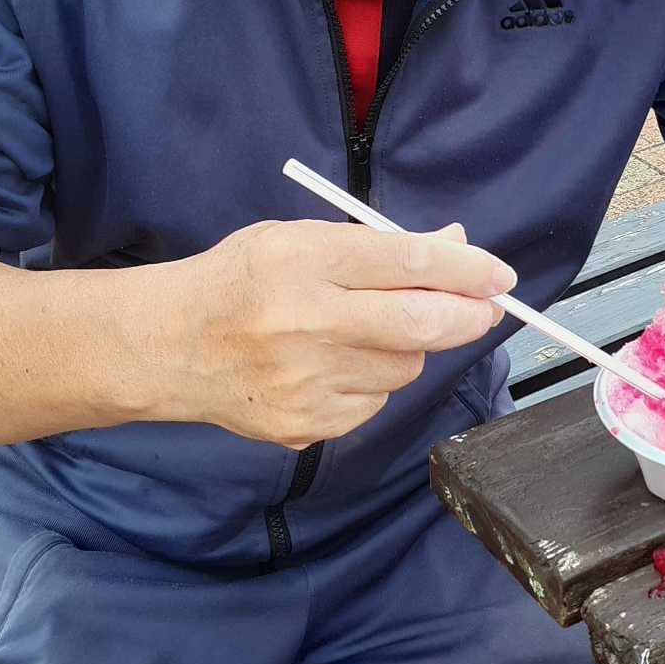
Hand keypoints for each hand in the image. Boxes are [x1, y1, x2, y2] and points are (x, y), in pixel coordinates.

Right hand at [146, 219, 512, 447]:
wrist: (165, 347)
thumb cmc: (240, 281)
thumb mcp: (299, 239)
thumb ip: (378, 245)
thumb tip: (457, 243)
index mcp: (301, 259)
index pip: (407, 261)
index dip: (466, 268)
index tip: (499, 274)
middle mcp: (304, 321)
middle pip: (421, 323)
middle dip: (469, 315)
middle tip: (487, 307)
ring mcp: (304, 380)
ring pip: (404, 367)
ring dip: (408, 348)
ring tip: (365, 331)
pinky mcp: (305, 425)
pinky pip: (376, 402)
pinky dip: (373, 382)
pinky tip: (334, 365)